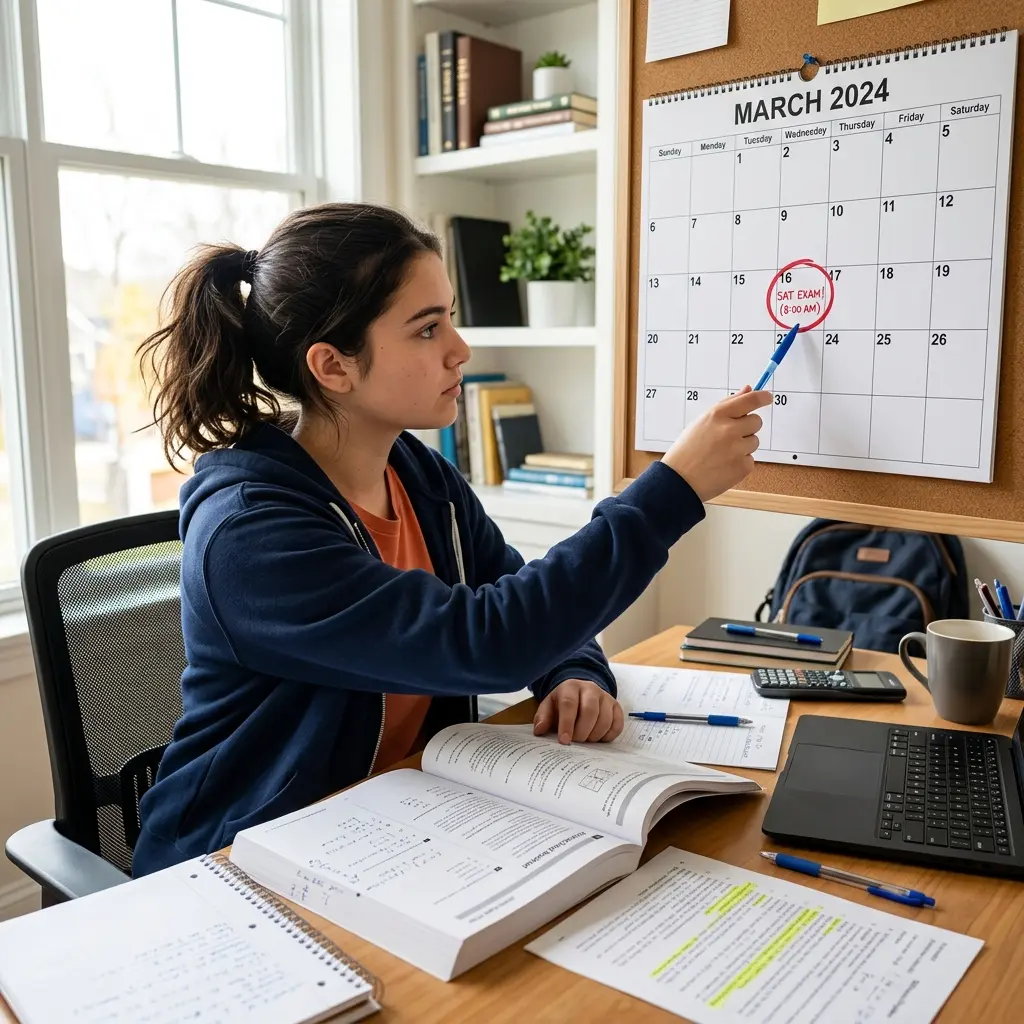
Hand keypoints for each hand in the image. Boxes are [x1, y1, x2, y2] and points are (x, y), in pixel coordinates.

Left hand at [532, 678, 624, 744]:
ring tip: (586, 741)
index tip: (564, 741)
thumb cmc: (562, 703)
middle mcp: (590, 689)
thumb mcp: (549, 706)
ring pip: (605, 719)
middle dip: (582, 732)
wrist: (580, 693)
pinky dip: (608, 735)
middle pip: (590, 711)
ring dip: (595, 735)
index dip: (566, 723)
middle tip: (576, 742)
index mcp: (570, 687)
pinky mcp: (616, 706)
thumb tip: (539, 731)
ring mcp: (605, 697)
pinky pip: (617, 724)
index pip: (569, 704)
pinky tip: (599, 738)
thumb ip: (543, 717)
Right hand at [662, 385, 771, 500]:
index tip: (767, 397)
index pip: (750, 400)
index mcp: (717, 415)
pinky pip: (750, 459)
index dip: (762, 397)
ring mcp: (737, 449)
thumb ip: (727, 405)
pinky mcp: (742, 467)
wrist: (679, 480)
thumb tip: (748, 389)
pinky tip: (723, 466)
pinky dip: (739, 463)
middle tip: (729, 437)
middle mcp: (729, 430)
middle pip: (756, 421)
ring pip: (754, 441)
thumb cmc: (688, 450)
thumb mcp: (702, 422)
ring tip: (721, 454)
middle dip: (747, 427)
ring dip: (743, 446)